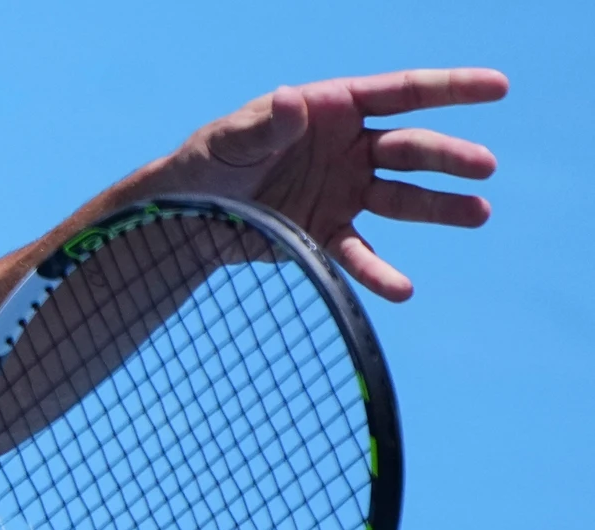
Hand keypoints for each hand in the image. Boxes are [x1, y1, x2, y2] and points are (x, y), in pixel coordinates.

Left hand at [159, 68, 506, 300]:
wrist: (185, 212)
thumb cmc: (207, 162)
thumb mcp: (230, 140)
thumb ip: (264, 125)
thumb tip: (289, 101)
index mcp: (332, 110)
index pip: (399, 94)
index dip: (449, 88)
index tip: (496, 87)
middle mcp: (348, 149)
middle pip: (410, 148)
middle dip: (447, 157)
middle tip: (483, 167)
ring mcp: (343, 191)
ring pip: (402, 198)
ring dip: (439, 208)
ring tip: (478, 215)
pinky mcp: (326, 233)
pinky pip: (359, 253)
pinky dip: (378, 272)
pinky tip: (402, 290)